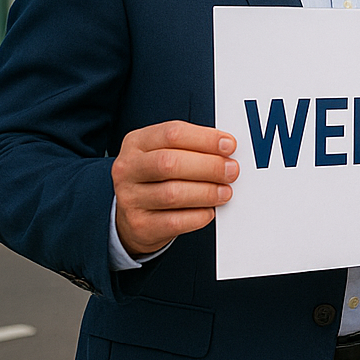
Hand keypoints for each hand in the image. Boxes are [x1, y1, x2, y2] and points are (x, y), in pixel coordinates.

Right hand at [112, 121, 238, 256]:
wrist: (134, 216)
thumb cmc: (159, 178)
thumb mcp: (167, 153)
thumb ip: (193, 147)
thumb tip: (227, 149)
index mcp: (137, 143)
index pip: (172, 133)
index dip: (205, 139)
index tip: (229, 146)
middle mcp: (128, 169)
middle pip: (170, 163)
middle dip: (209, 166)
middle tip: (231, 171)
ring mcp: (130, 198)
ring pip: (173, 193)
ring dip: (207, 192)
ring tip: (225, 192)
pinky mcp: (140, 225)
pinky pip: (175, 221)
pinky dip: (199, 215)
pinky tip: (209, 210)